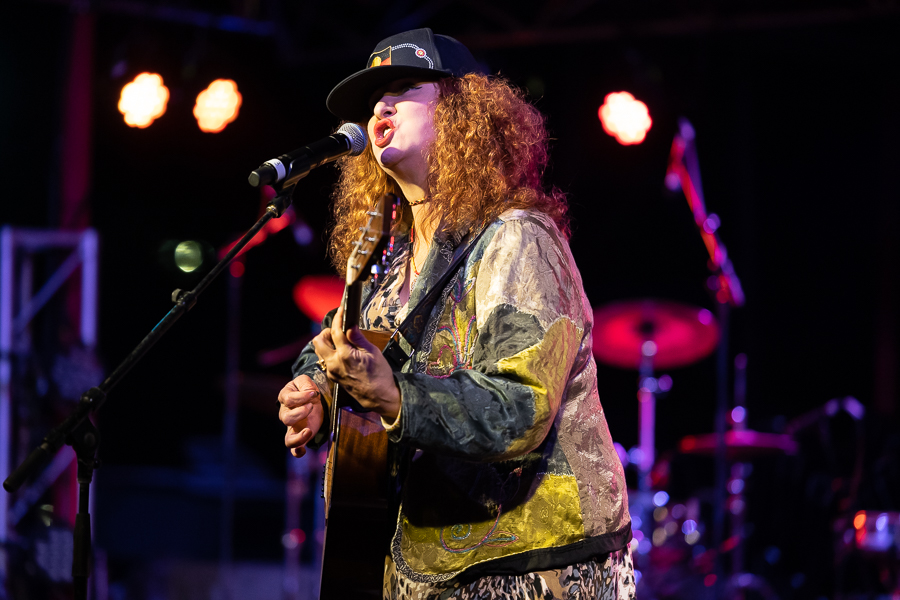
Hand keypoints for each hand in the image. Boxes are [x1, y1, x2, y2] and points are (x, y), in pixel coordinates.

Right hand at [278, 374, 323, 457]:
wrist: (312, 399)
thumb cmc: (306, 389)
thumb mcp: (305, 381)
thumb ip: (305, 384)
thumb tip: (309, 393)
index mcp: (285, 398)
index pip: (289, 399)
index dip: (301, 397)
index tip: (314, 393)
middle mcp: (285, 414)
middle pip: (286, 418)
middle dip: (300, 413)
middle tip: (311, 406)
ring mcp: (292, 427)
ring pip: (288, 438)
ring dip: (298, 437)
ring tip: (308, 430)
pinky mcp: (300, 435)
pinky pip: (293, 448)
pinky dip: (297, 451)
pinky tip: (303, 451)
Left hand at [313, 305, 400, 419]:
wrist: (379, 396)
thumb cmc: (380, 375)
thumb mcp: (373, 353)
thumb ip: (358, 338)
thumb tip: (350, 325)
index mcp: (345, 356)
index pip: (335, 332)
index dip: (338, 318)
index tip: (341, 311)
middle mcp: (334, 364)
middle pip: (318, 341)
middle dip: (326, 332)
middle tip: (338, 329)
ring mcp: (332, 371)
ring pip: (319, 351)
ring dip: (326, 342)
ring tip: (339, 340)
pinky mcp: (333, 377)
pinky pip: (325, 360)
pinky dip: (330, 352)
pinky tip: (341, 352)